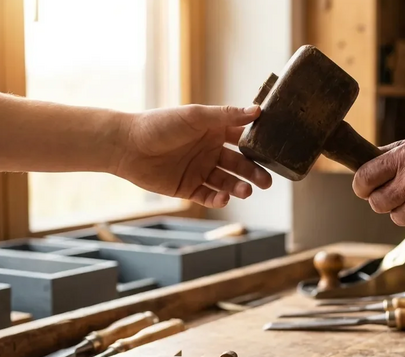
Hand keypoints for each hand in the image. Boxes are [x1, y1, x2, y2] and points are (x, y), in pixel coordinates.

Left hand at [114, 104, 271, 207]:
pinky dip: (218, 199)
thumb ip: (226, 116)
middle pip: (240, 165)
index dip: (259, 145)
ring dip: (238, 187)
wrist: (127, 145)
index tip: (277, 151)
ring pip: (227, 182)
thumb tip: (258, 110)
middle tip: (267, 182)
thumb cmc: (160, 124)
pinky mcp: (188, 189)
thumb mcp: (196, 116)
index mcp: (214, 131)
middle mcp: (210, 151)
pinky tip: (223, 198)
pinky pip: (209, 196)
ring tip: (246, 191)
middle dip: (254, 173)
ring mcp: (200, 171)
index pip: (243, 139)